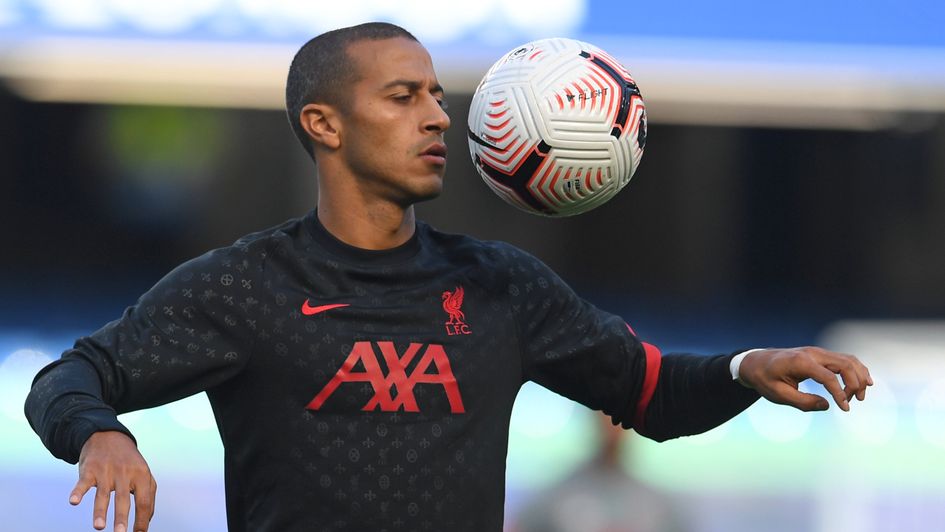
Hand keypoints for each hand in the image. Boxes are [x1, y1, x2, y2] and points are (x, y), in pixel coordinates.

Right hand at [70, 431, 156, 531]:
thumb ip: (148, 495)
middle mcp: (125, 473)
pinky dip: (78, 492)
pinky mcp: (90, 469)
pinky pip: (83, 483)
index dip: (142, 520)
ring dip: (100, 511)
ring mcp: (106, 471)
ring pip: (103, 494)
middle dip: (122, 518)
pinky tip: (74, 501)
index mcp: (141, 475)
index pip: (144, 501)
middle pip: (124, 499)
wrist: (108, 436)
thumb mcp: (143, 473)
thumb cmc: (128, 461)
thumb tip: (147, 520)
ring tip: (99, 527)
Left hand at [738, 347, 872, 411]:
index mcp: (800, 362)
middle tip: (854, 402)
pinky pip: (844, 359)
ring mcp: (817, 352)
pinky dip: (855, 370)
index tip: (844, 409)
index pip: (828, 377)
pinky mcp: (820, 355)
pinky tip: (863, 382)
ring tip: (860, 396)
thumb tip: (827, 405)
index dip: (840, 394)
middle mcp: (812, 353)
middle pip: (845, 364)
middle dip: (855, 384)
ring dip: (859, 377)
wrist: (756, 363)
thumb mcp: (778, 395)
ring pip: (848, 360)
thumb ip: (802, 402)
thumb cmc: (765, 379)